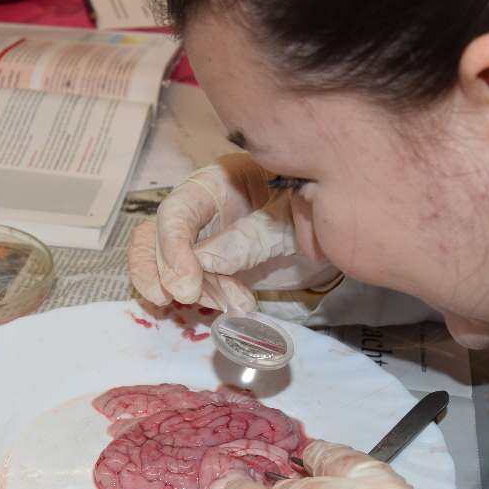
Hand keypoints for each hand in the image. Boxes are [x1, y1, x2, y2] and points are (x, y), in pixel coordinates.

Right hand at [128, 152, 338, 310]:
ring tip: (232, 304)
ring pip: (160, 264)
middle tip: (196, 299)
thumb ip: (251, 237)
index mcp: (218, 181)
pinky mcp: (208, 266)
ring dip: (188, 292)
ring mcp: (200, 237)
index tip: (186, 290)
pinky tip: (230, 308)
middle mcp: (201, 207)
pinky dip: (199, 300)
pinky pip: (182, 282)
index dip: (172, 250)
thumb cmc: (317, 211)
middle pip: (154, 237)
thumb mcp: (293, 220)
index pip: (177, 210)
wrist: (334, 230)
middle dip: (170, 274)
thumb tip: (207, 261)